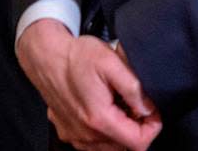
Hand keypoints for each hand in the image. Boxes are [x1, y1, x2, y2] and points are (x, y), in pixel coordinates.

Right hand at [17, 19, 161, 150]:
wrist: (45, 55)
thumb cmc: (76, 56)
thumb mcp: (111, 61)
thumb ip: (134, 88)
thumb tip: (148, 110)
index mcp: (100, 119)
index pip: (139, 143)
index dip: (152, 128)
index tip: (151, 109)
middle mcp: (86, 134)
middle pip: (125, 147)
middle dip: (136, 128)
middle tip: (133, 104)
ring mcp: (74, 136)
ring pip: (109, 148)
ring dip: (119, 132)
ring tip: (118, 106)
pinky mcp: (66, 132)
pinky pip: (92, 144)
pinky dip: (103, 133)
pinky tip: (101, 110)